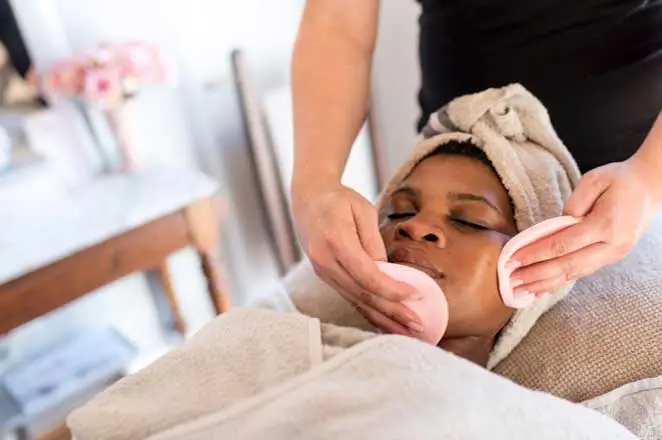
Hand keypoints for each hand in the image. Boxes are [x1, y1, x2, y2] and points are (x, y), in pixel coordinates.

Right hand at [292, 183, 421, 333]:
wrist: (308, 200)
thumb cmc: (340, 199)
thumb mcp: (363, 210)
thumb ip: (374, 241)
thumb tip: (389, 272)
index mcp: (336, 241)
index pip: (368, 275)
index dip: (393, 289)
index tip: (416, 294)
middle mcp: (325, 262)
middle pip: (362, 294)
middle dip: (393, 311)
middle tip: (418, 325)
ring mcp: (323, 272)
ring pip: (356, 301)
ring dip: (383, 318)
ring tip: (407, 332)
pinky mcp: (326, 277)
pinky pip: (349, 298)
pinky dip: (369, 312)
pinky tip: (386, 323)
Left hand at [508, 158, 660, 295]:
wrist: (651, 189)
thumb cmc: (620, 180)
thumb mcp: (595, 179)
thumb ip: (575, 202)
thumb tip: (555, 226)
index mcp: (607, 225)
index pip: (563, 244)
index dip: (536, 253)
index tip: (513, 258)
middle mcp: (612, 246)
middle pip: (568, 265)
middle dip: (536, 275)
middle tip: (511, 280)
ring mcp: (613, 255)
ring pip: (574, 274)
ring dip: (545, 283)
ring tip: (520, 290)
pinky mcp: (610, 258)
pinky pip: (580, 272)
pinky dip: (559, 281)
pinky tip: (541, 289)